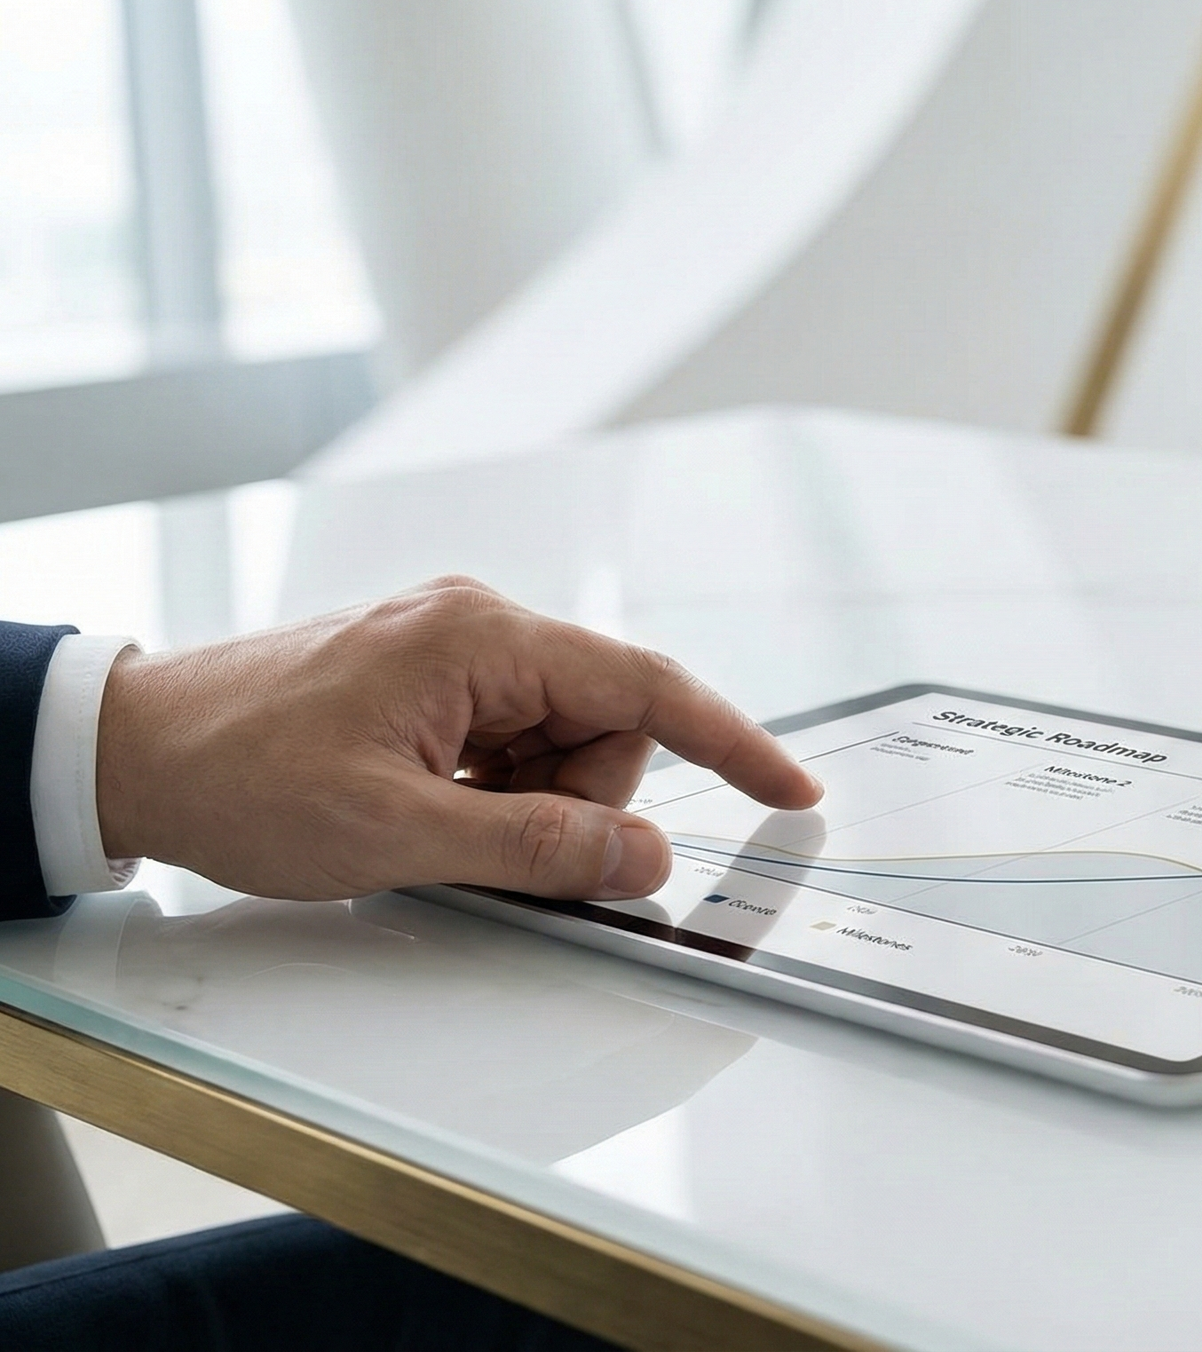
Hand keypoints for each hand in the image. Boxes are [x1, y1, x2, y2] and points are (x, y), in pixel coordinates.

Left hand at [95, 576, 822, 900]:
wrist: (126, 750)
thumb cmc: (238, 773)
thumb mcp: (396, 833)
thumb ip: (536, 847)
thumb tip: (644, 857)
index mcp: (481, 639)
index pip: (646, 686)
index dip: (731, 743)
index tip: (791, 790)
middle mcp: (478, 626)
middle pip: (605, 726)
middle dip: (579, 802)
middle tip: (495, 847)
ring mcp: (453, 650)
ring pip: (561, 743)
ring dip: (530, 804)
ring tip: (438, 828)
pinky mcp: (430, 679)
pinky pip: (512, 742)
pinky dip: (496, 792)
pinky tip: (432, 811)